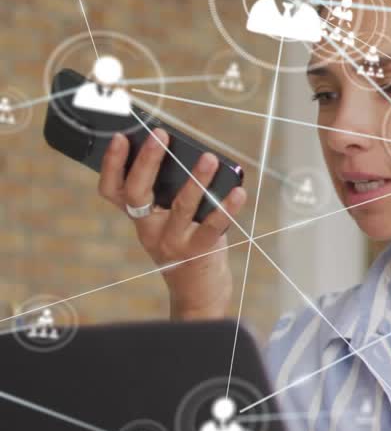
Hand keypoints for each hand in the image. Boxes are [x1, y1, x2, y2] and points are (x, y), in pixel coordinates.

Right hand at [96, 129, 246, 319]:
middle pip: (138, 192)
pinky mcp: (198, 252)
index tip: (121, 138)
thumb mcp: (171, 222)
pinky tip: (238, 191)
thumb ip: (173, 195)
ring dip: (196, 179)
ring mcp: (172, 242)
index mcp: (139, 218)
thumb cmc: (188, 247)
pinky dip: (226, 207)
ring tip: (209, 157)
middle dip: (148, 161)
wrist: (197, 296)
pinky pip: (213, 226)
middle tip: (161, 134)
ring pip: (180, 206)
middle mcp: (149, 230)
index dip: (112, 164)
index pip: (113, 190)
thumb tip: (191, 155)